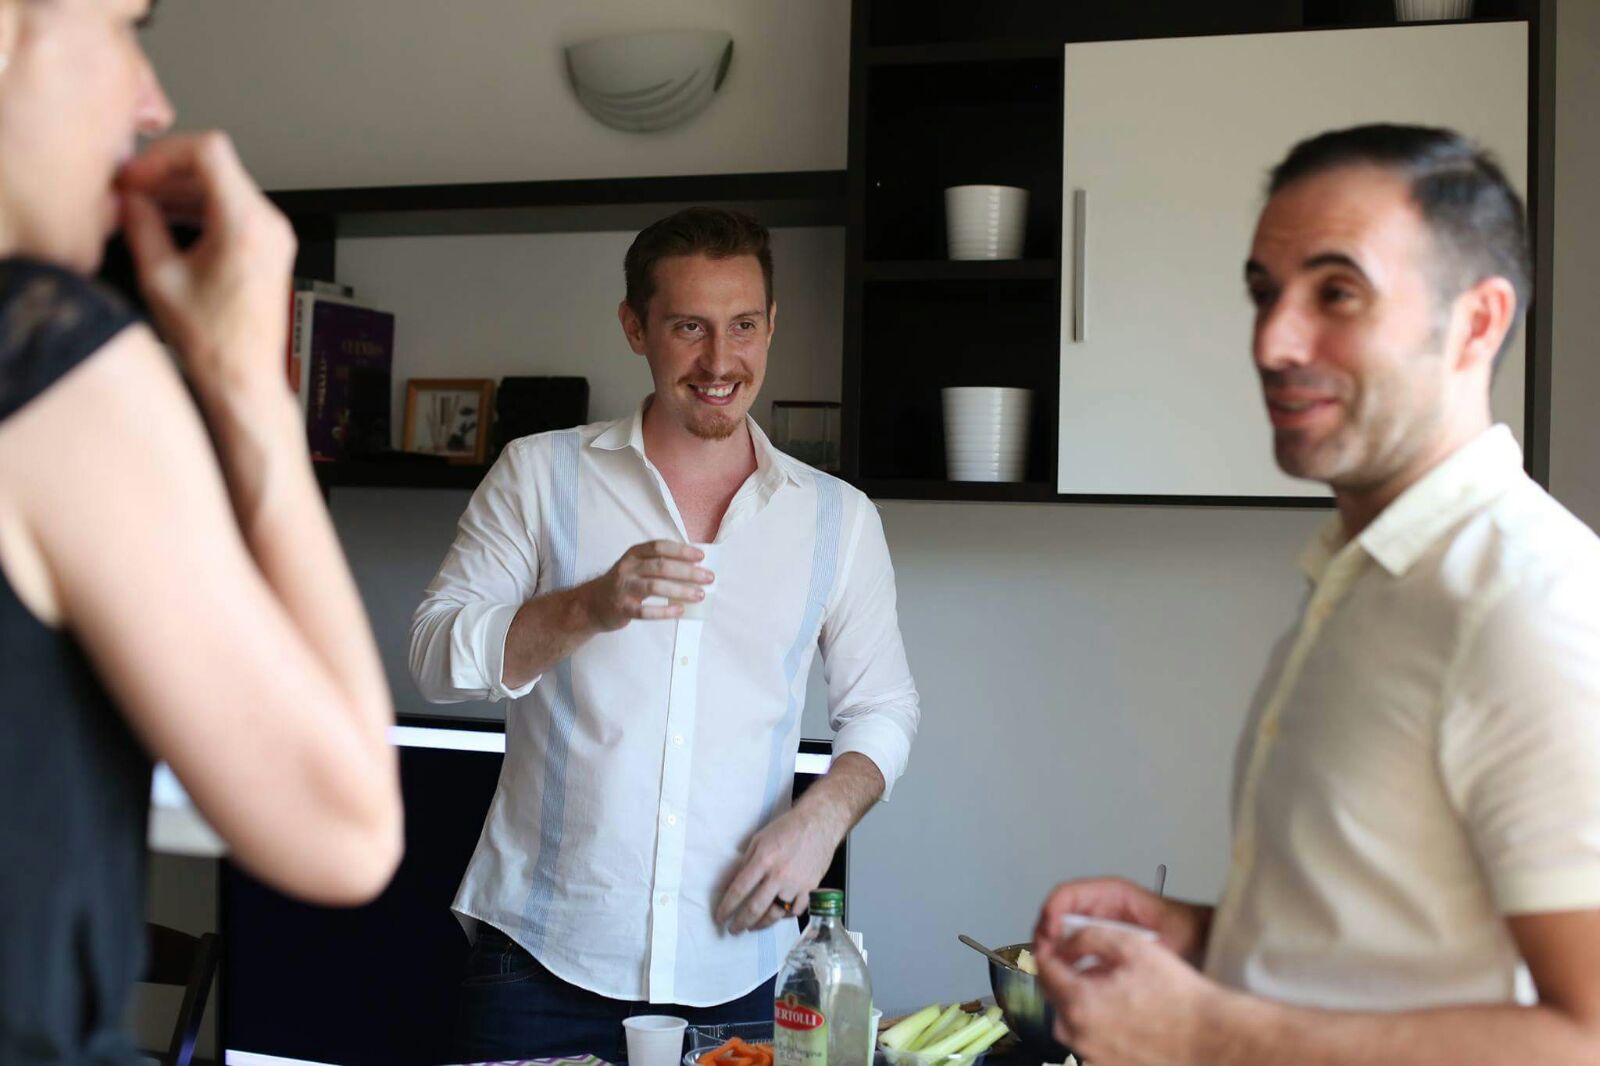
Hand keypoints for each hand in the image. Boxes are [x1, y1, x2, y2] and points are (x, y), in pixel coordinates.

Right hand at [117, 132, 296, 397]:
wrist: (244, 376)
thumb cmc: (214, 342)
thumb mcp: (160, 278)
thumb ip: (140, 226)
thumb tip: (128, 198)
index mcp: (246, 225)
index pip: (209, 150)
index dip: (163, 154)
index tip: (137, 174)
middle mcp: (269, 224)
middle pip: (215, 165)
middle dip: (166, 172)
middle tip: (130, 188)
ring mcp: (273, 235)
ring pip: (222, 185)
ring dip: (178, 189)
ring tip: (140, 205)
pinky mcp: (269, 247)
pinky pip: (231, 209)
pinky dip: (198, 207)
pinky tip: (164, 220)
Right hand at [580, 540, 711, 630]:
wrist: (592, 604)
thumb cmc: (623, 583)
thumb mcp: (636, 566)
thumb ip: (658, 564)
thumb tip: (695, 567)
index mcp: (634, 554)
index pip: (659, 546)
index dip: (681, 550)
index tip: (701, 556)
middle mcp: (627, 568)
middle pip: (661, 566)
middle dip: (688, 572)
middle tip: (708, 578)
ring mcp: (623, 588)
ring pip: (655, 586)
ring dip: (680, 590)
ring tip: (699, 594)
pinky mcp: (622, 608)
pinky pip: (645, 611)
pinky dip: (664, 611)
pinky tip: (679, 610)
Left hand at [715, 803, 843, 933]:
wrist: (819, 823)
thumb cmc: (787, 827)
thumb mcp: (759, 839)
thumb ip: (746, 861)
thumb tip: (734, 882)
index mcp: (763, 860)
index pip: (739, 890)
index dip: (727, 907)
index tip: (720, 917)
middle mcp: (779, 875)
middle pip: (755, 908)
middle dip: (740, 922)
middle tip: (733, 929)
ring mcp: (796, 884)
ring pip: (775, 914)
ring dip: (761, 924)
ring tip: (752, 927)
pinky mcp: (810, 888)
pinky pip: (796, 910)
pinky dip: (785, 916)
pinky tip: (777, 915)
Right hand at [1034, 877, 1206, 963]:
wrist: (1201, 940)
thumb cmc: (1183, 930)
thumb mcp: (1159, 934)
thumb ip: (1130, 941)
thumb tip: (1097, 951)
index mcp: (1111, 894)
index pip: (1068, 894)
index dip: (1052, 912)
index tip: (1050, 936)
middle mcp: (1099, 906)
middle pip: (1057, 912)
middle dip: (1045, 933)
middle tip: (1043, 959)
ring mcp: (1097, 923)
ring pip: (1061, 931)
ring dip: (1051, 948)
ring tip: (1050, 970)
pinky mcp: (1100, 941)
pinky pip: (1073, 947)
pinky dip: (1064, 959)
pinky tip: (1066, 976)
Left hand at [1036, 925, 1225, 1065]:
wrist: (1211, 1039)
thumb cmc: (1176, 994)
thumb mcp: (1131, 947)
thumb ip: (1088, 937)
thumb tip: (1064, 943)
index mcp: (1078, 1003)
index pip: (1044, 969)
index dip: (1049, 949)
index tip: (1058, 942)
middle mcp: (1078, 1035)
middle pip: (1054, 995)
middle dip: (1065, 975)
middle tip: (1089, 963)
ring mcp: (1092, 1056)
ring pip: (1071, 1019)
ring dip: (1081, 1000)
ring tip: (1113, 989)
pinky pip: (1090, 1040)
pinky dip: (1097, 1024)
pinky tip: (1124, 1013)